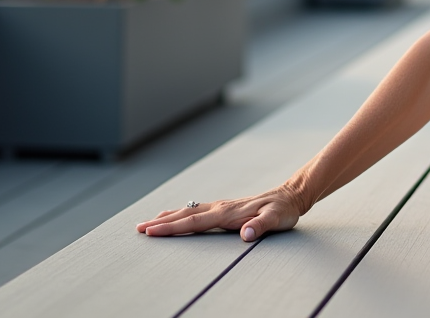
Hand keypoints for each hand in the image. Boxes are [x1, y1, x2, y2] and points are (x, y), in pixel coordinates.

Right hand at [136, 185, 305, 241]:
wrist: (290, 196)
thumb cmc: (283, 211)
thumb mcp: (276, 219)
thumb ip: (260, 226)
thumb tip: (245, 234)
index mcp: (227, 212)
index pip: (194, 222)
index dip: (172, 227)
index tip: (152, 230)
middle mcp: (221, 207)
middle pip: (185, 215)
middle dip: (161, 222)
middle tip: (139, 228)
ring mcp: (222, 206)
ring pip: (189, 211)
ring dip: (168, 217)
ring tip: (148, 222)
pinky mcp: (225, 208)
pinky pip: (197, 211)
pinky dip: (181, 214)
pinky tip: (175, 216)